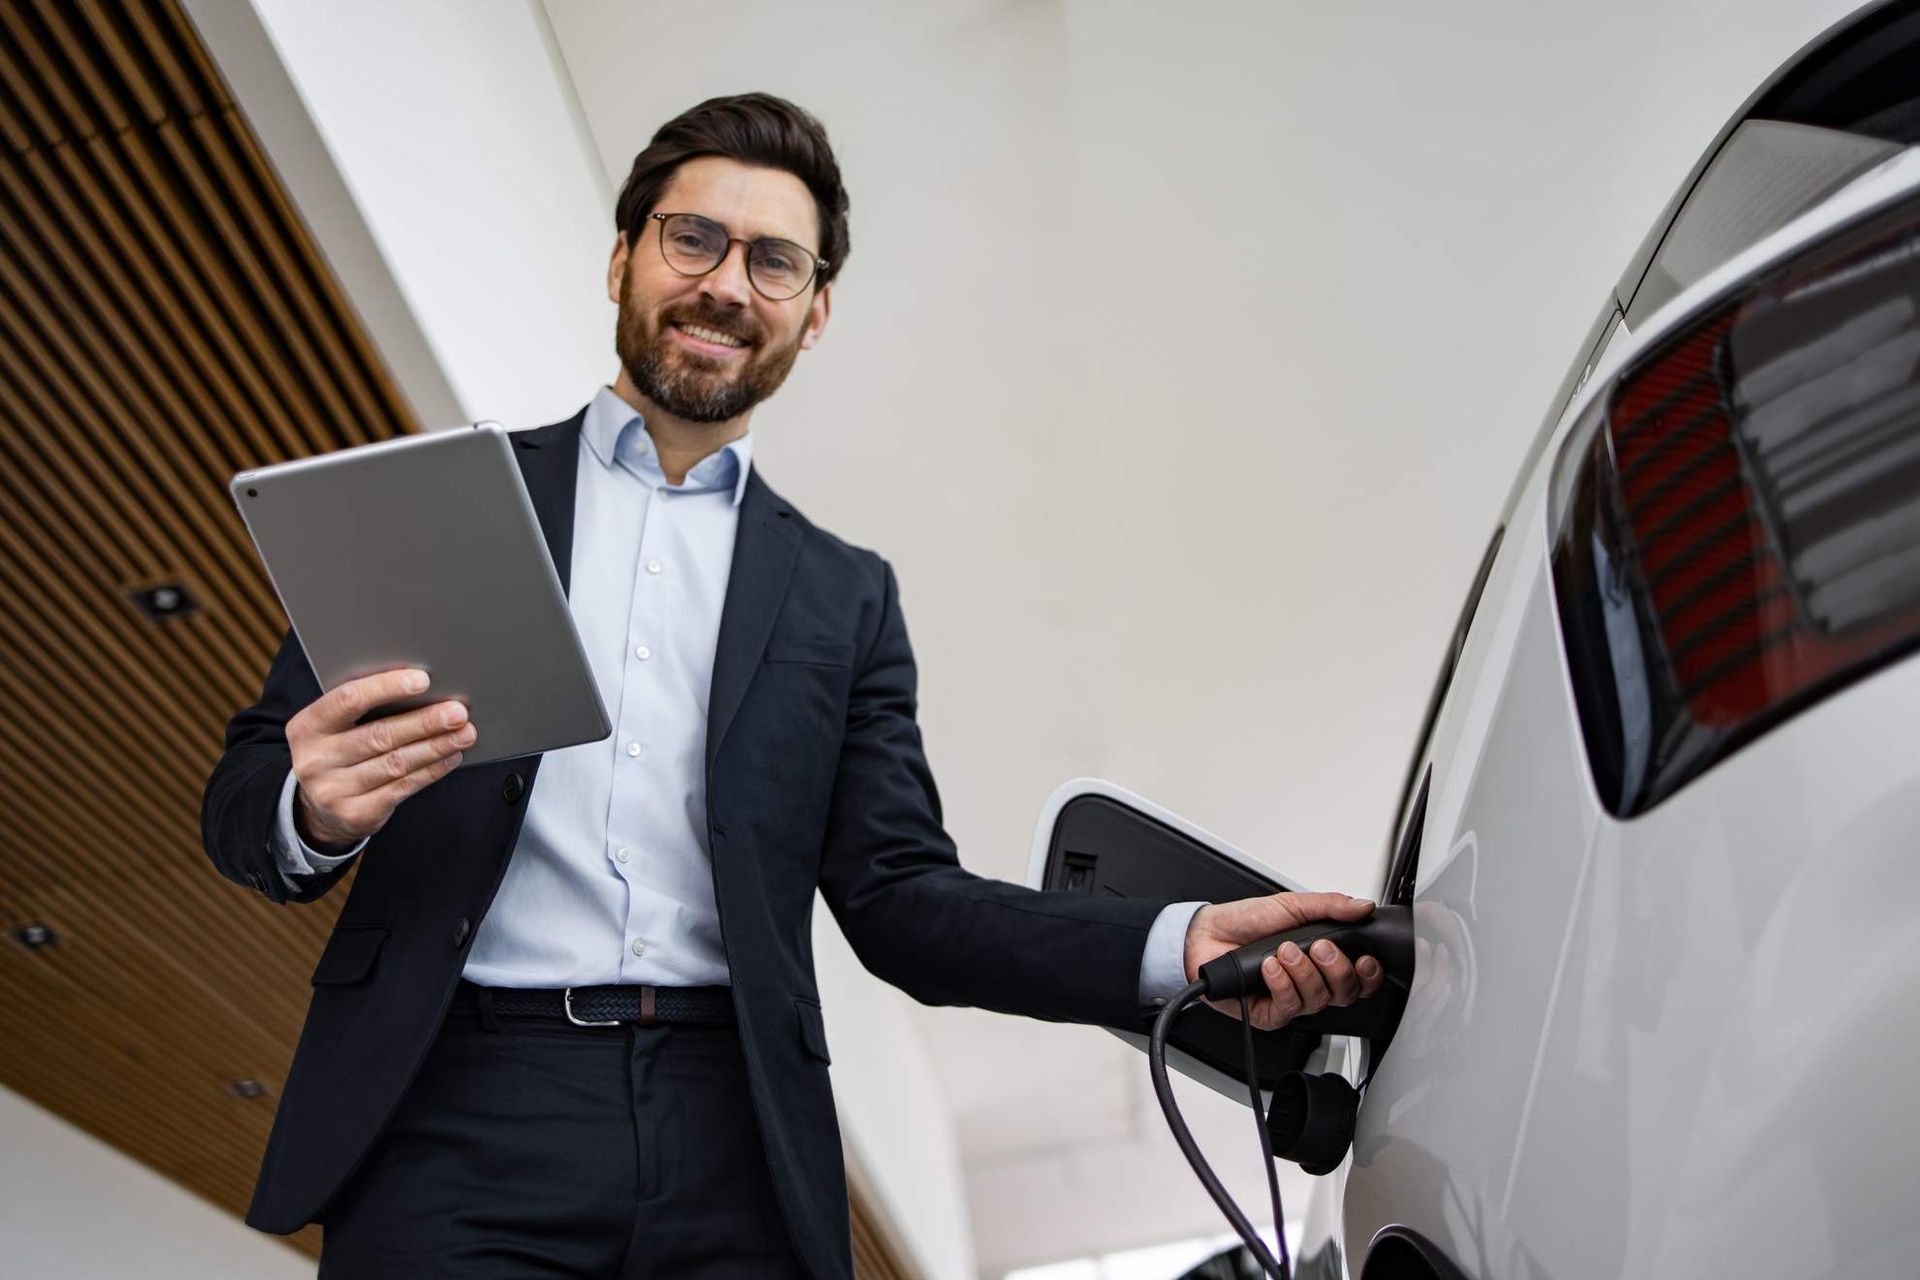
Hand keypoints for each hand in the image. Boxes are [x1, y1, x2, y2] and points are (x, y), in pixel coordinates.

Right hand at [287, 668, 474, 853]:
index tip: (423, 679)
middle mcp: (314, 760)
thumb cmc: (338, 751)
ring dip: (436, 746)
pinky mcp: (355, 814)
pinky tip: (451, 756)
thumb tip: (423, 689)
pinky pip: (403, 787)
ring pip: (396, 763)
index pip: (348, 699)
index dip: (387, 687)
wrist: (319, 808)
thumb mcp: (335, 727)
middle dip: (424, 722)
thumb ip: (364, 709)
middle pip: (379, 735)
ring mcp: (333, 791)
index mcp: (307, 726)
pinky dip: (432, 770)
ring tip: (464, 733)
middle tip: (458, 711)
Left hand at [1183, 892, 1384, 1030]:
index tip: (1365, 960)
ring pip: (1317, 1000)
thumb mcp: (1291, 905)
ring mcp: (1290, 999)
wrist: (1206, 934)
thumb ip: (1330, 906)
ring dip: (1303, 972)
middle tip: (1319, 947)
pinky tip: (1269, 967)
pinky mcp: (1269, 1014)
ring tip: (1283, 951)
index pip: (1359, 978)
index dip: (1369, 975)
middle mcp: (1309, 982)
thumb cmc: (1246, 921)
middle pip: (1345, 994)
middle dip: (1336, 969)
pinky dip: (1281, 984)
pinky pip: (1288, 1008)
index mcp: (1321, 959)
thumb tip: (1363, 907)